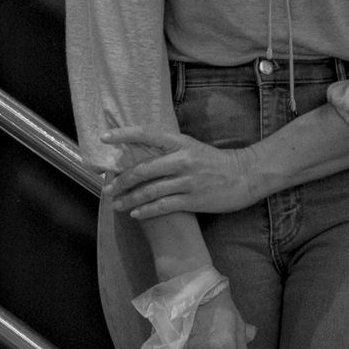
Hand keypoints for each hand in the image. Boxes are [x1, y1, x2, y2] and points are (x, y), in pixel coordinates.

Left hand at [107, 128, 260, 220]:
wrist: (245, 176)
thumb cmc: (214, 161)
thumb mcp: (191, 147)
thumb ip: (168, 149)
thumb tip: (140, 152)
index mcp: (180, 142)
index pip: (146, 134)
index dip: (123, 135)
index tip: (104, 138)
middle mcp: (182, 160)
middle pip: (143, 169)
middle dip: (121, 180)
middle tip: (107, 188)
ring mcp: (187, 181)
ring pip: (149, 190)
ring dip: (129, 199)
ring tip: (117, 205)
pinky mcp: (193, 200)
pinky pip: (163, 206)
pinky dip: (146, 211)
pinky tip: (135, 214)